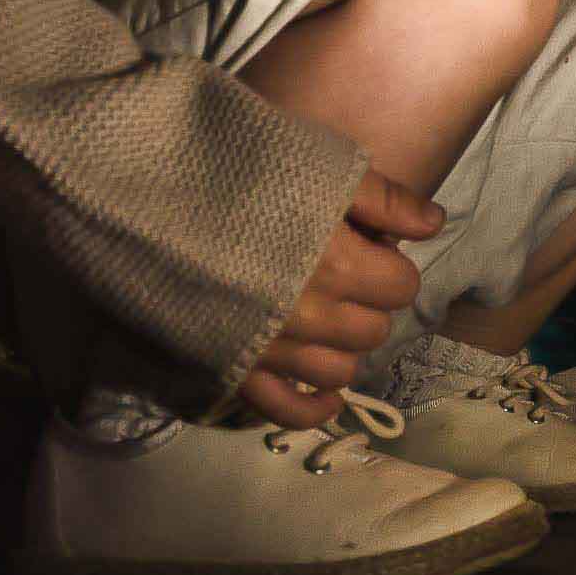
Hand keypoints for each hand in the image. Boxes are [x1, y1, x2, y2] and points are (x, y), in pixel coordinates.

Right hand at [237, 168, 443, 427]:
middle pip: (372, 329)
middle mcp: (308, 316)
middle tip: (344, 273)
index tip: (365, 243)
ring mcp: (268, 348)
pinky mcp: (229, 367)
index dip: (390, 261)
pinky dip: (314, 407)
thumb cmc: (235, 164)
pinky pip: (286, 410)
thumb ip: (384, 199)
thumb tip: (435, 224)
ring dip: (344, 346)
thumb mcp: (319, 164)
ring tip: (329, 317)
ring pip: (338, 371)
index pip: (401, 285)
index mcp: (337, 265)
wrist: (139, 187)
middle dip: (370, 301)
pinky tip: (328, 395)